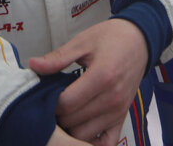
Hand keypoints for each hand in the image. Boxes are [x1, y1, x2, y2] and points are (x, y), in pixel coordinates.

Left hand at [29, 19, 147, 145]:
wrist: (140, 40)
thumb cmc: (112, 38)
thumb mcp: (83, 42)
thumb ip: (58, 58)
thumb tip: (33, 65)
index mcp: (102, 77)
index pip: (66, 103)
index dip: (50, 102)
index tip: (46, 94)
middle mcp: (112, 98)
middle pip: (73, 121)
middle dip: (57, 115)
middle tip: (51, 103)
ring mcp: (119, 110)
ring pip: (84, 135)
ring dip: (70, 128)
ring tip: (65, 112)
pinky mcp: (123, 117)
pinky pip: (106, 142)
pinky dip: (91, 142)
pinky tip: (81, 127)